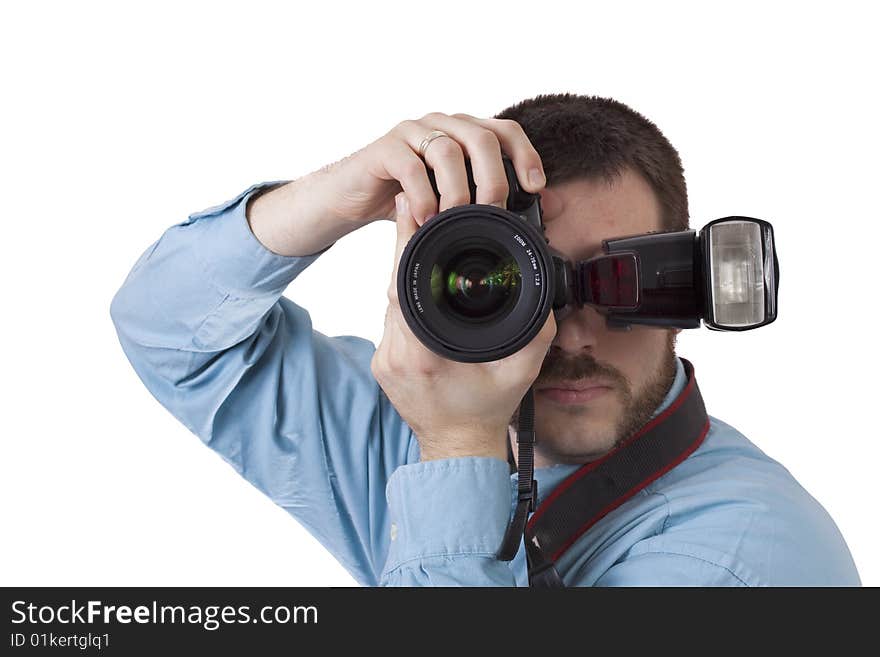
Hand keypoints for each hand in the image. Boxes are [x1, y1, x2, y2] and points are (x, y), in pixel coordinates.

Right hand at [320, 111, 546, 225]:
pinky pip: (410, 167)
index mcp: (463, 133)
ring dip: (457, 191)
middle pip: (481, 138)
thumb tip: (548, 205)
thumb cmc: (408, 199)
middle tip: (493, 212)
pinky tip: (426, 219)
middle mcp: (441, 125)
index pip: (505, 131)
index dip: (525, 155)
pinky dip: (423, 196)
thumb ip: (492, 199)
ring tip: (456, 221)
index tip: (535, 187)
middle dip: (494, 178)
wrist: (354, 198)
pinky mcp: (384, 149)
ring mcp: (412, 133)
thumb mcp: (454, 201)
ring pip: (447, 151)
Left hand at [370, 193, 556, 462]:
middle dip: (405, 245)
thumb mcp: (522, 369)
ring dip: (404, 270)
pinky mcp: (382, 362)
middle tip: (414, 208)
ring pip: (389, 300)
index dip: (408, 241)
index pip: (407, 282)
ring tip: (418, 237)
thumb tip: (542, 291)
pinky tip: (418, 280)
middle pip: (393, 284)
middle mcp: (396, 353)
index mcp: (424, 353)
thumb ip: (536, 328)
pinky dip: (404, 296)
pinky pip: (390, 318)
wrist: (458, 450)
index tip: (412, 207)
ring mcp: (384, 359)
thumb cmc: (488, 411)